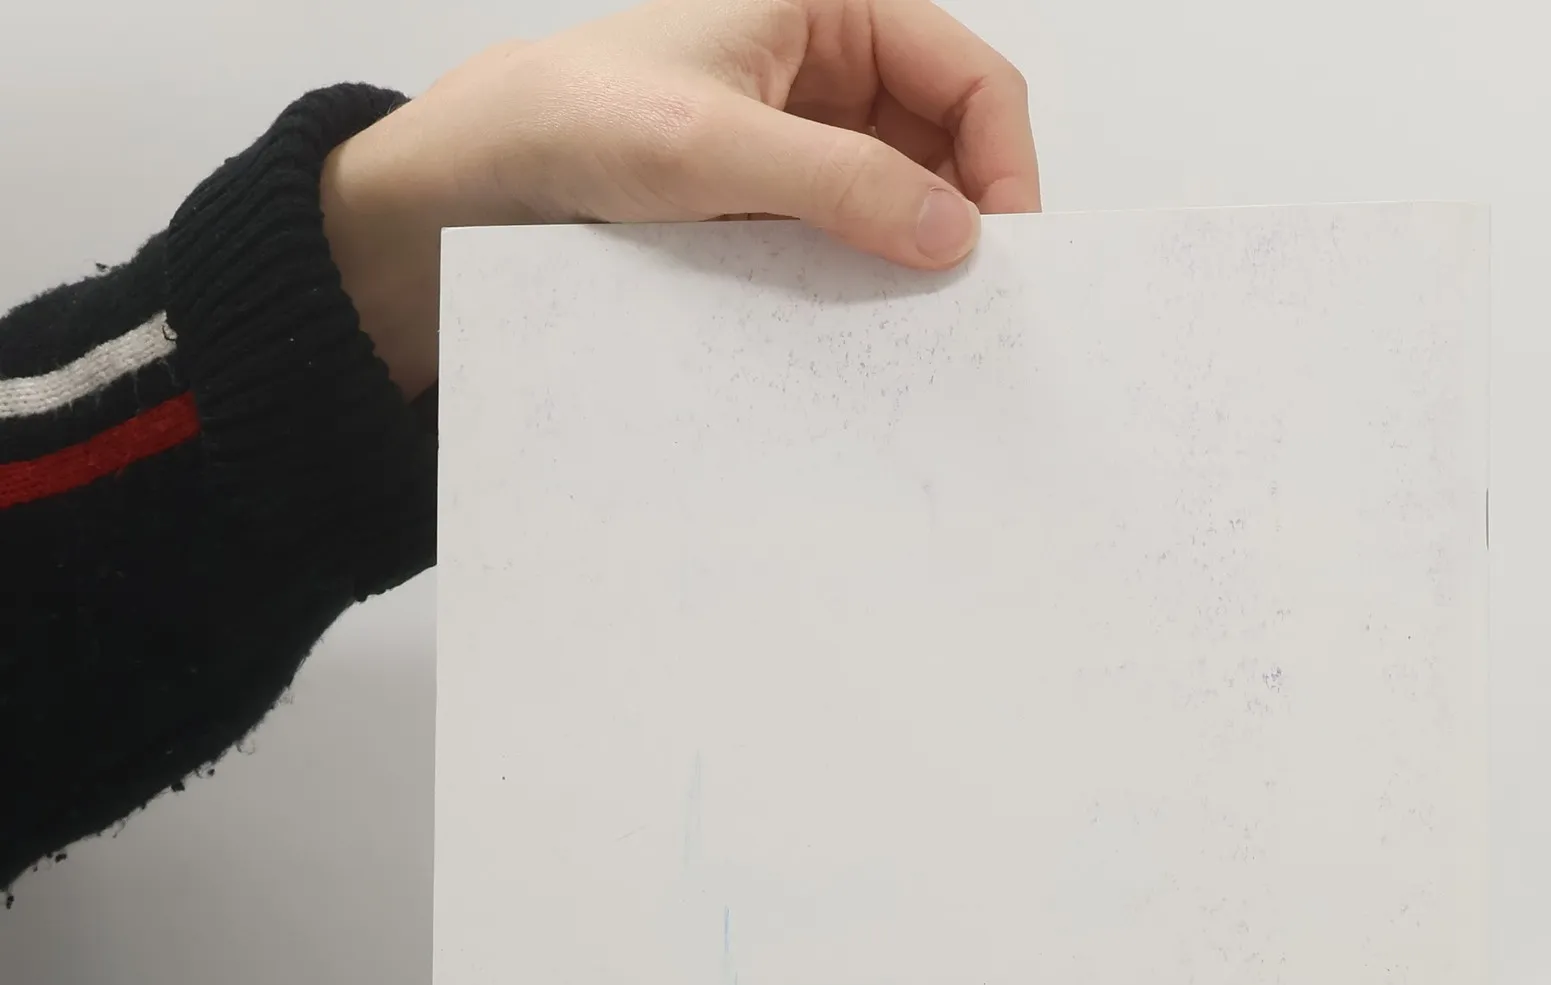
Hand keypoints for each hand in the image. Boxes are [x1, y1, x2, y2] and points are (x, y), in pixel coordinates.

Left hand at [320, 0, 1039, 397]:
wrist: (484, 182)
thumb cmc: (575, 122)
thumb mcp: (712, 149)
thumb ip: (839, 183)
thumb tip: (952, 232)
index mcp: (831, 9)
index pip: (969, 78)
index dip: (1003, 163)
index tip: (1002, 252)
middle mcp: (833, 69)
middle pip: (953, 144)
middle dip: (967, 219)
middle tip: (971, 305)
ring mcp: (810, 141)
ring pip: (910, 200)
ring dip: (918, 258)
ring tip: (919, 322)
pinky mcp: (784, 205)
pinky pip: (857, 241)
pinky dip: (872, 281)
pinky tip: (868, 323)